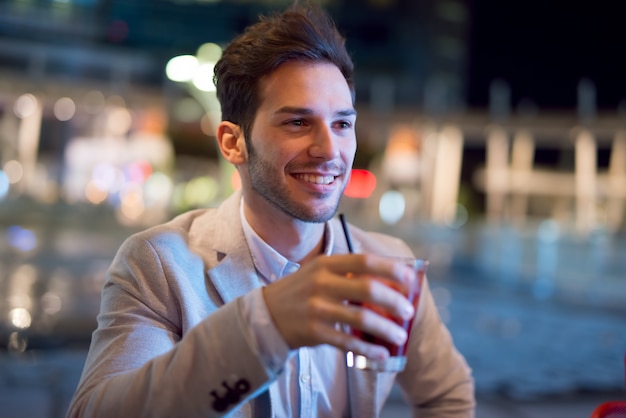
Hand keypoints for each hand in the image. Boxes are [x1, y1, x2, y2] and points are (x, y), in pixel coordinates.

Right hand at [262, 254, 415, 358]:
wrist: (266, 315)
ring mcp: (316, 308)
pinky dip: (367, 348)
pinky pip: (347, 341)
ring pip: (360, 317)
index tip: (410, 279)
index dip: (390, 269)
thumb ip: (347, 273)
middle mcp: (321, 282)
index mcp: (325, 264)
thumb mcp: (319, 272)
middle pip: (366, 288)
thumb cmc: (302, 291)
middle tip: (409, 311)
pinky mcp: (313, 331)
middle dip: (393, 301)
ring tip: (401, 335)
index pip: (364, 261)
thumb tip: (389, 280)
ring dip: (385, 328)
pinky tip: (382, 353)